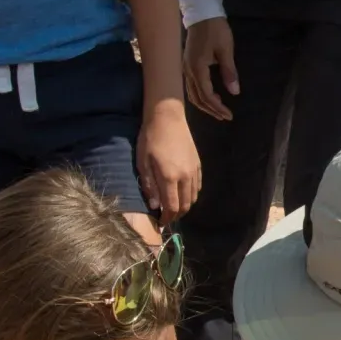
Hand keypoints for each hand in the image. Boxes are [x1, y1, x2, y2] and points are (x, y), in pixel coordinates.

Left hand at [137, 101, 202, 224]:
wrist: (167, 116)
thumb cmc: (150, 138)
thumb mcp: (143, 162)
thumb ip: (149, 185)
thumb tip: (155, 206)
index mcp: (170, 177)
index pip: (172, 207)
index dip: (167, 218)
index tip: (160, 223)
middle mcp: (185, 177)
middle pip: (186, 205)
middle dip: (177, 215)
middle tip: (167, 217)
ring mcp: (194, 170)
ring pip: (194, 197)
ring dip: (185, 206)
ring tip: (174, 207)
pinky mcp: (198, 164)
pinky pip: (198, 186)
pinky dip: (191, 195)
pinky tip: (183, 193)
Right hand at [184, 18, 237, 121]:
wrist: (201, 12)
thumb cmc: (215, 29)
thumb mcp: (226, 49)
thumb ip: (229, 71)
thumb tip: (234, 92)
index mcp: (197, 68)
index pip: (207, 95)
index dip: (218, 107)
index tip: (229, 115)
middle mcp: (188, 71)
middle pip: (197, 98)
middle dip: (211, 110)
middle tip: (225, 117)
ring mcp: (185, 68)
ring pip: (192, 93)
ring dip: (205, 104)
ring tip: (218, 111)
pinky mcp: (186, 64)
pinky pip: (191, 86)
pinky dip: (200, 95)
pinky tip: (209, 97)